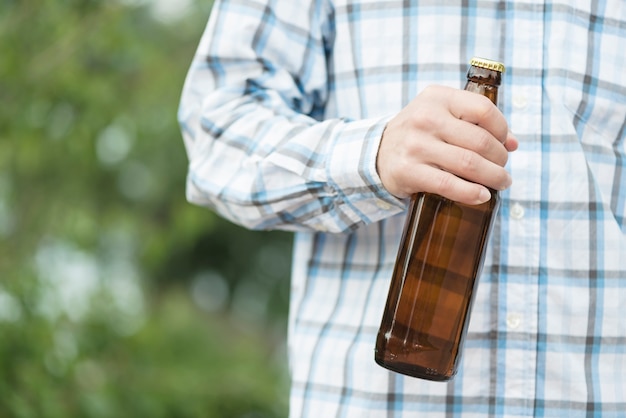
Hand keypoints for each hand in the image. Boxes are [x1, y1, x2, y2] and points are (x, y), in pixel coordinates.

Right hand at [377, 85, 517, 204]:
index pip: (484, 110)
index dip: (503, 130)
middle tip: (502, 169)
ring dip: (493, 177)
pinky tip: (482, 196)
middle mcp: (425, 118)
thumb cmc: (419, 134)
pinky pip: (449, 184)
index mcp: (437, 98)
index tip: (506, 144)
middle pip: (480, 141)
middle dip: (500, 159)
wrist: (378, 153)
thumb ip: (474, 123)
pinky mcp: (408, 171)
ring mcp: (415, 145)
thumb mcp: (440, 115)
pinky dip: (471, 193)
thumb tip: (513, 144)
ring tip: (501, 183)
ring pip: (469, 164)